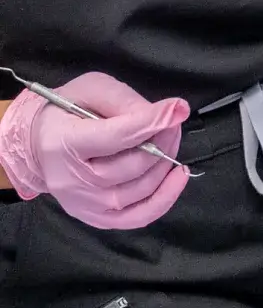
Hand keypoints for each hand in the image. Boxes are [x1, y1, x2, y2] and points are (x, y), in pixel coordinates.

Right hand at [0, 73, 189, 229]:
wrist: (38, 144)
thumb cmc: (66, 112)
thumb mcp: (90, 89)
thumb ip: (124, 100)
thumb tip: (162, 115)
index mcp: (62, 143)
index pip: (116, 136)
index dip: (153, 122)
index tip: (179, 109)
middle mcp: (70, 180)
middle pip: (131, 166)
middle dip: (162, 140)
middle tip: (173, 121)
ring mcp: (84, 203)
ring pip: (139, 189)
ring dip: (165, 163)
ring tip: (170, 139)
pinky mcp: (96, 217)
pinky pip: (138, 217)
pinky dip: (165, 198)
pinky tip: (177, 175)